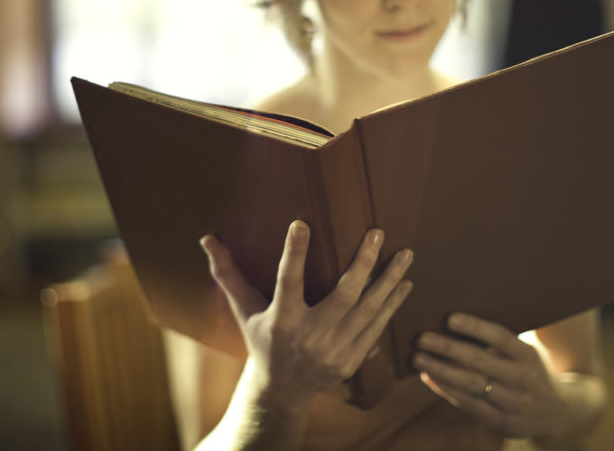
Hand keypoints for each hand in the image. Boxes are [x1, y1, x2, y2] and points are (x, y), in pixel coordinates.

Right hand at [200, 221, 413, 407]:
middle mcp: (310, 336)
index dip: (293, 252)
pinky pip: (377, 327)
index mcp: (281, 320)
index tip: (301, 223)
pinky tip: (405, 282)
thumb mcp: (245, 310)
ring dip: (390, 280)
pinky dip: (393, 304)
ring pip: (369, 310)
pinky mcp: (352, 360)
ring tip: (406, 254)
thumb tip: (206, 239)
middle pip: (344, 294)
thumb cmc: (262, 340)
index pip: (287, 280)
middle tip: (377, 232)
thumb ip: (228, 274)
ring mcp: (335, 350)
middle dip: (363, 262)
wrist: (282, 390)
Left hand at [412, 313, 567, 439]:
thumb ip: (499, 343)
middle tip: (422, 337)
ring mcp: (512, 403)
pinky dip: (446, 390)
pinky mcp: (502, 422)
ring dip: (440, 371)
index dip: (475, 327)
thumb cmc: (529, 372)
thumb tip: (455, 322)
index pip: (501, 338)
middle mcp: (522, 379)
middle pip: (480, 362)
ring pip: (471, 385)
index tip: (449, 318)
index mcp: (528, 356)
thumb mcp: (525, 354)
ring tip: (418, 358)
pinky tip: (429, 378)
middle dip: (447, 348)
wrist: (556, 413)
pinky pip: (469, 404)